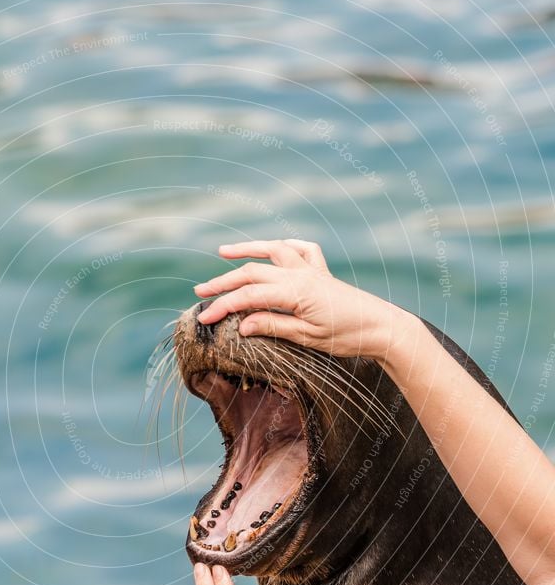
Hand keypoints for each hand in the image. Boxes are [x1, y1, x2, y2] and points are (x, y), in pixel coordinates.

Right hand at [194, 239, 418, 363]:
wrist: (384, 328)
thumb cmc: (348, 337)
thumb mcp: (307, 338)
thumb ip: (273, 326)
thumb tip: (240, 324)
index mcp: (296, 292)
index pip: (248, 295)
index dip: (223, 305)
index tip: (203, 317)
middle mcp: (301, 274)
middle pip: (253, 272)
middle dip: (224, 282)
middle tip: (200, 292)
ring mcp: (312, 270)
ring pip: (274, 250)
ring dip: (248, 248)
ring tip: (223, 253)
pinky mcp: (322, 272)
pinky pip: (302, 249)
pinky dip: (285, 245)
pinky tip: (273, 248)